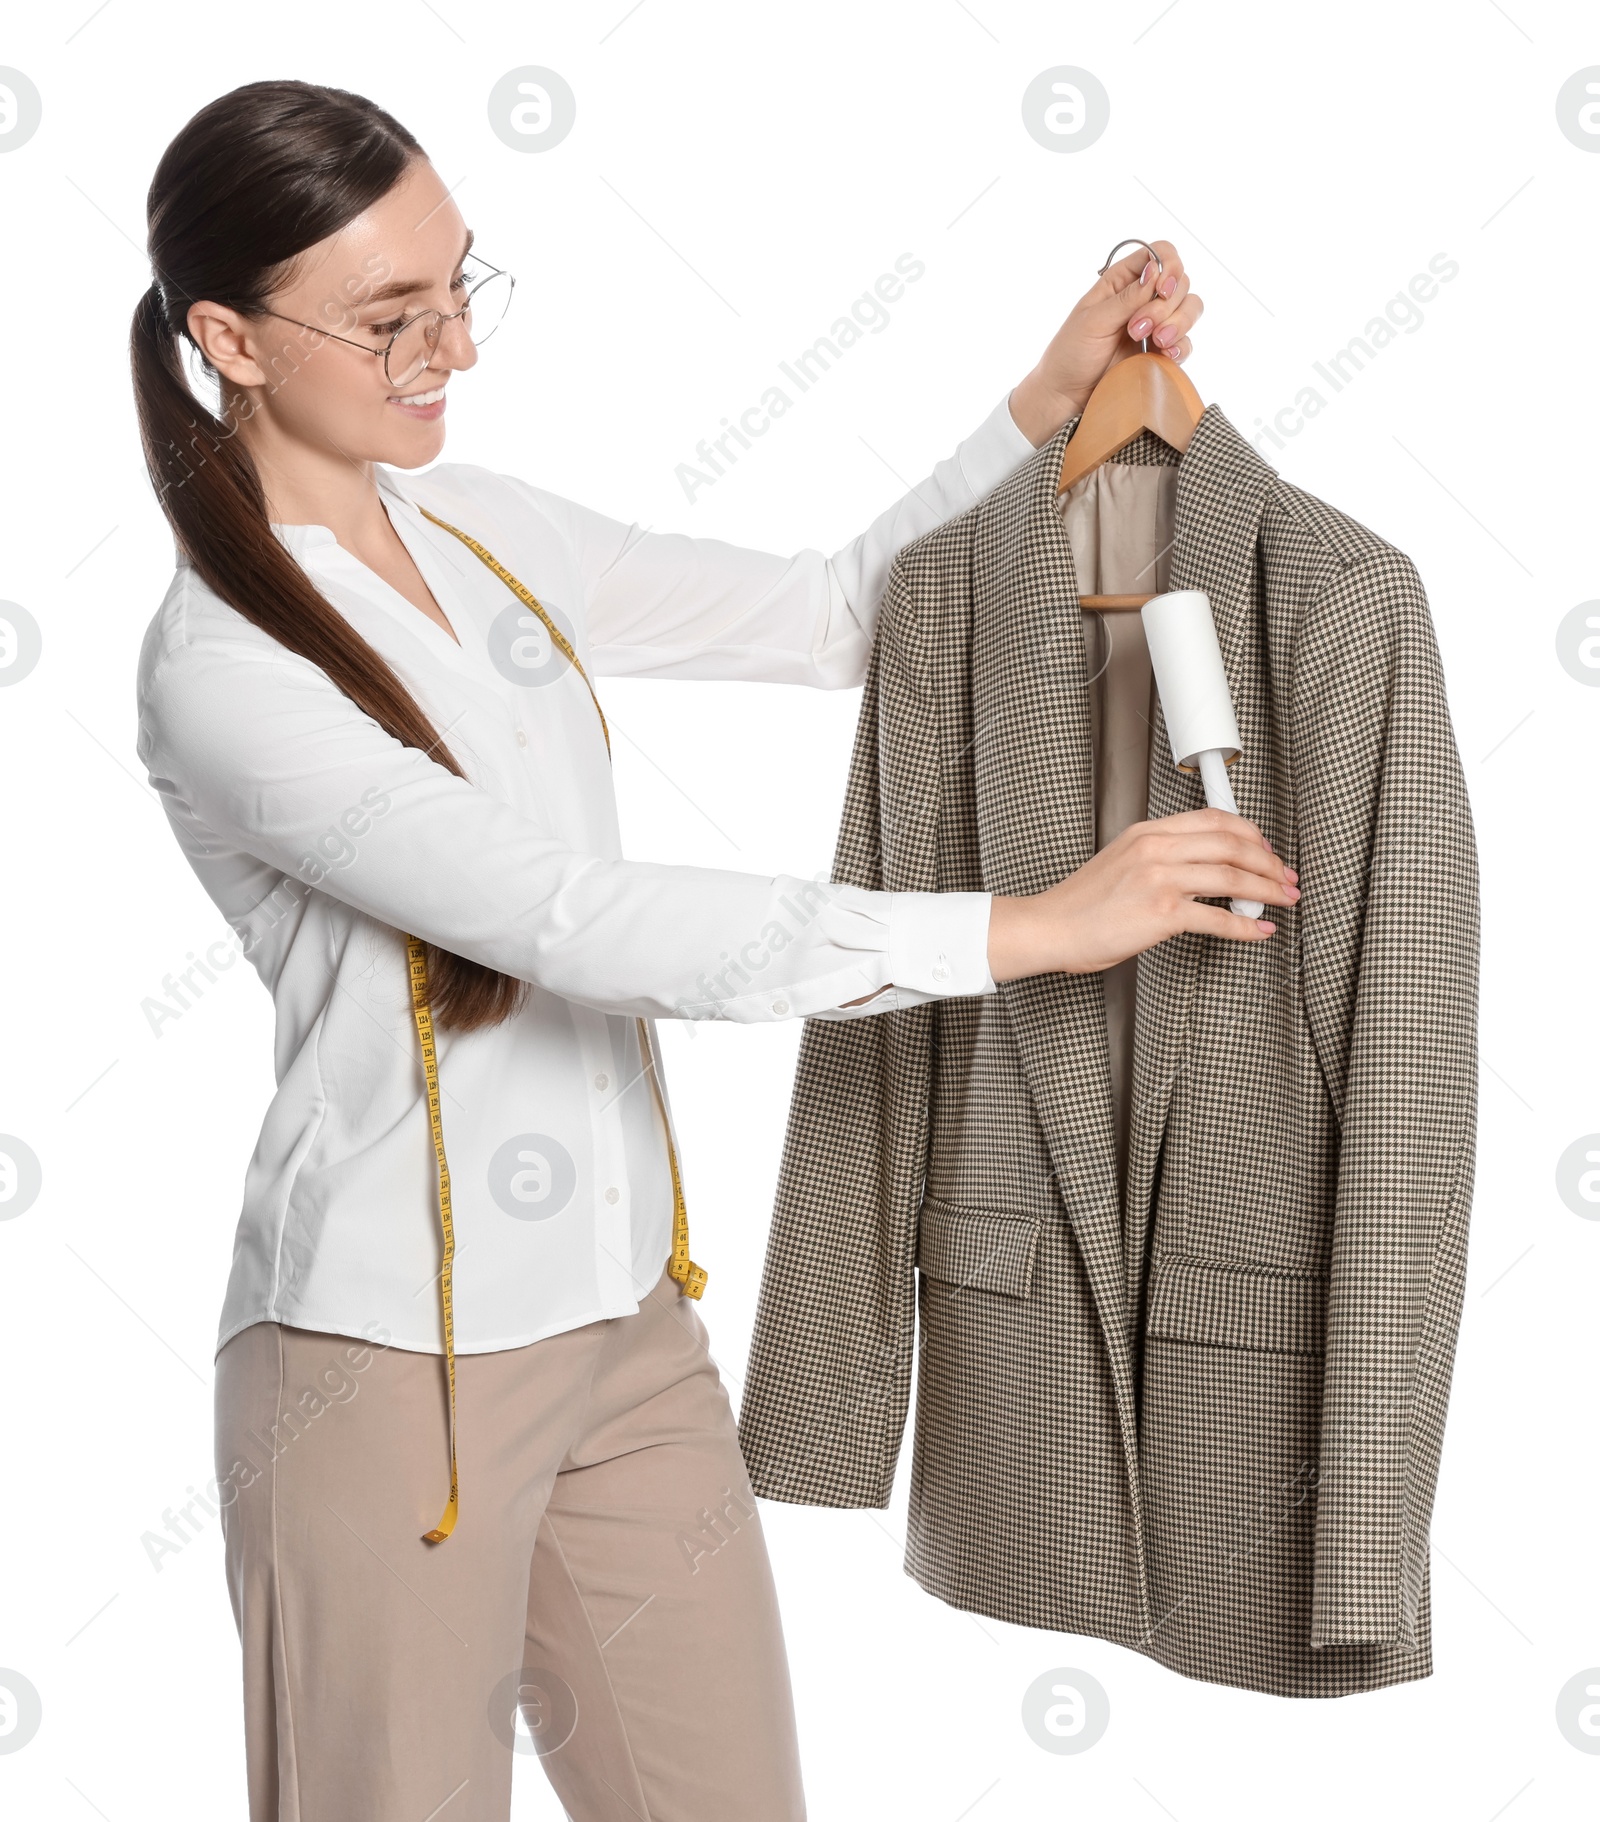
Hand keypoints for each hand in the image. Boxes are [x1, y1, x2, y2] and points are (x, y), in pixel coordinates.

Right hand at [986, 808, 1294, 982]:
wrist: (1050, 927)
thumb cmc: (1080, 904)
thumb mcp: (1120, 861)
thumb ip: (1158, 857)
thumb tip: (1201, 870)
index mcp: (1147, 833)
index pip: (1213, 819)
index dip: (1249, 832)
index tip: (1265, 848)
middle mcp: (1156, 849)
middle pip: (1231, 843)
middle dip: (1268, 861)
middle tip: (1285, 876)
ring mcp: (1160, 879)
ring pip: (1232, 876)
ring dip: (1267, 889)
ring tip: (1283, 899)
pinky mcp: (1162, 913)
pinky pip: (1218, 917)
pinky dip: (1246, 925)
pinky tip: (1258, 929)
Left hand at [1007, 239, 1203, 447]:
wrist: (1067, 396)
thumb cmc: (1071, 353)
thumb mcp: (1094, 320)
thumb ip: (1127, 297)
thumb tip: (1156, 270)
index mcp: (1122, 281)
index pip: (1160, 254)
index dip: (1169, 266)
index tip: (1162, 289)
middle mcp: (1142, 298)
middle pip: (1180, 282)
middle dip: (1165, 305)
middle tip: (1136, 329)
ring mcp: (1155, 325)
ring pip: (1190, 308)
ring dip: (1178, 323)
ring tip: (1156, 342)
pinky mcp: (1161, 352)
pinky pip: (1186, 342)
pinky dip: (1182, 346)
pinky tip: (1166, 355)